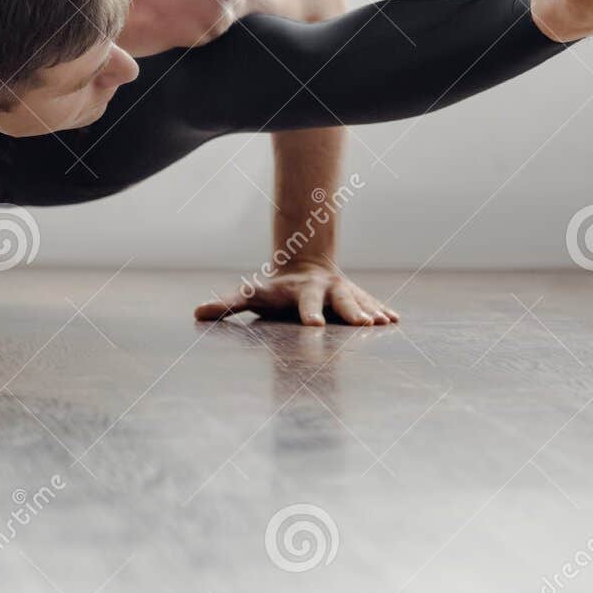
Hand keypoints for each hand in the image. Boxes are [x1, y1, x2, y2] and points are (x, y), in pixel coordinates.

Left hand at [194, 260, 398, 326]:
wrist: (304, 264)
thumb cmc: (274, 289)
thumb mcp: (252, 294)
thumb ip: (228, 304)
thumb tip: (198, 312)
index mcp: (302, 291)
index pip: (305, 303)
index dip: (309, 313)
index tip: (315, 327)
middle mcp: (327, 289)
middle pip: (340, 299)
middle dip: (352, 311)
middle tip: (362, 326)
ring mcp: (344, 292)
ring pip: (360, 301)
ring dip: (372, 311)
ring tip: (383, 324)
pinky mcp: (358, 298)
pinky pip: (372, 303)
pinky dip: (382, 311)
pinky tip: (394, 321)